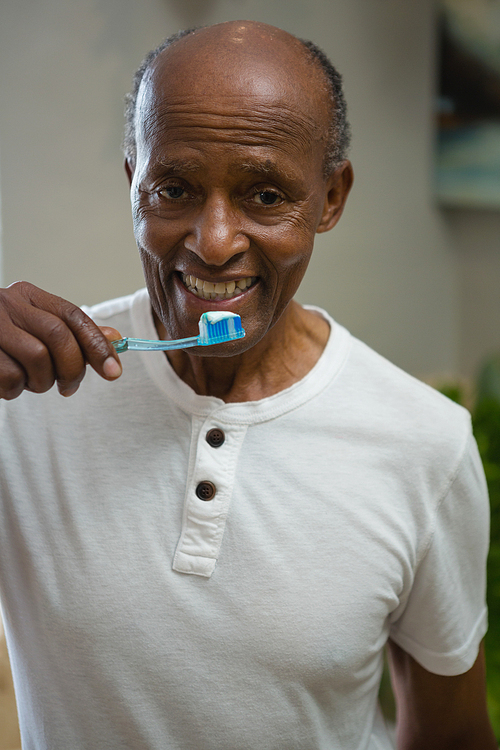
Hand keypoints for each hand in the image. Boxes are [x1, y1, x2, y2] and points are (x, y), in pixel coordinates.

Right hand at [0, 281, 121, 399]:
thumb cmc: (1, 340)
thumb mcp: (36, 330)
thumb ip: (73, 334)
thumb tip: (115, 338)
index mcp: (27, 295)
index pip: (73, 316)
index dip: (98, 345)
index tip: (114, 371)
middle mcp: (7, 304)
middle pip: (58, 336)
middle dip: (73, 369)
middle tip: (69, 387)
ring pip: (37, 358)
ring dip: (43, 382)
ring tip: (33, 382)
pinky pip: (10, 378)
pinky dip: (16, 390)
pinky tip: (9, 384)